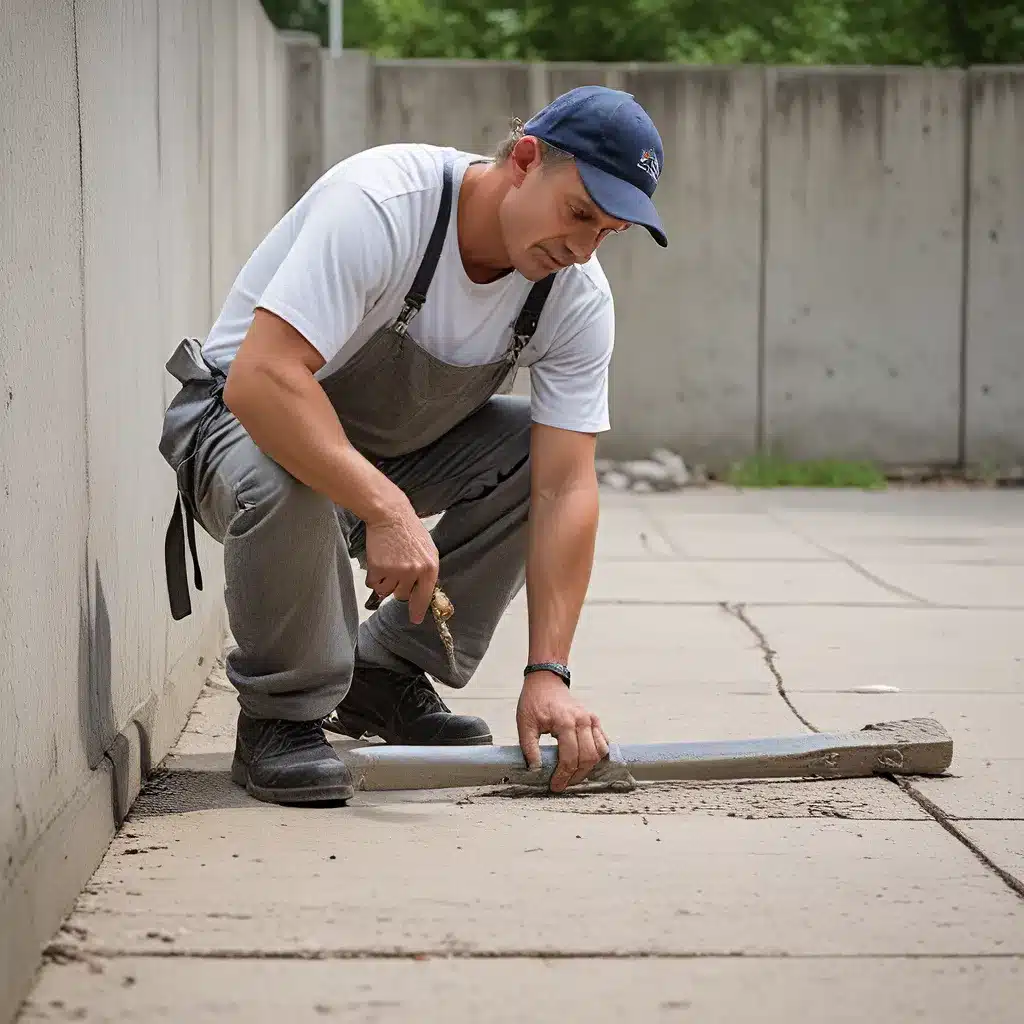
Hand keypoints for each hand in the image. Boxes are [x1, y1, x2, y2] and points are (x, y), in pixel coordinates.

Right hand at [363, 498, 438, 624]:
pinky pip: (373, 584)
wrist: (390, 515)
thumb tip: (423, 593)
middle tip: (397, 569)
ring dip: (385, 582)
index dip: (418, 610)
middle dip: (398, 586)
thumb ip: (427, 572)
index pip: (424, 596)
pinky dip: (373, 577)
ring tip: (388, 561)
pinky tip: (378, 561)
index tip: (415, 619)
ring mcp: (396, 571)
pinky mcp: (379, 568)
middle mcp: (414, 572)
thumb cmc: (409, 531)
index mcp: (430, 567)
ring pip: (387, 591)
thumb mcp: (428, 550)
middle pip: (402, 595)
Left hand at [516, 672, 608, 792]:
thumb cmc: (534, 701)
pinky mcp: (594, 719)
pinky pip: (603, 742)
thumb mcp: (524, 723)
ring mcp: (591, 719)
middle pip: (587, 758)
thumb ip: (529, 748)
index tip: (555, 786)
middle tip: (563, 784)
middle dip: (576, 775)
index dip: (563, 776)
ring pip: (599, 752)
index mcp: (565, 722)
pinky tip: (584, 762)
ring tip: (573, 775)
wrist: (546, 681)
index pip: (569, 758)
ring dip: (588, 767)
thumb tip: (536, 770)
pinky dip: (597, 755)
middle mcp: (582, 721)